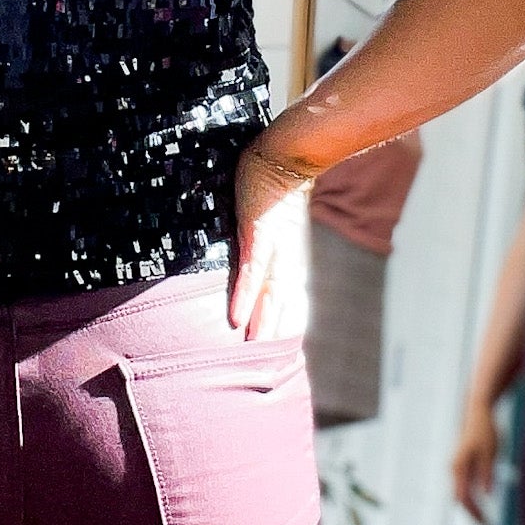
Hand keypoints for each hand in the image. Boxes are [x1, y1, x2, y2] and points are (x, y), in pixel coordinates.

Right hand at [230, 139, 314, 340]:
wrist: (286, 154)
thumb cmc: (276, 185)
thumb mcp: (272, 221)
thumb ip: (265, 241)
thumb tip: (258, 251)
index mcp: (288, 257)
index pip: (287, 299)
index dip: (284, 326)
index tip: (281, 353)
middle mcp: (284, 258)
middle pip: (280, 306)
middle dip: (273, 337)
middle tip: (266, 370)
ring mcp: (272, 248)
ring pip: (268, 296)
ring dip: (261, 326)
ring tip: (254, 353)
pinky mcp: (259, 235)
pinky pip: (251, 272)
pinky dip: (244, 296)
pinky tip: (236, 318)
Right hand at [452, 401, 503, 524]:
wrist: (478, 411)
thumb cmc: (486, 430)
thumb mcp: (491, 453)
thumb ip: (487, 474)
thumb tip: (486, 495)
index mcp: (460, 467)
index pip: (465, 499)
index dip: (475, 514)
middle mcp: (454, 469)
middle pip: (461, 499)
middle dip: (473, 514)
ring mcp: (456, 466)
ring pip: (461, 493)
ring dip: (472, 507)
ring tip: (484, 518)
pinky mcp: (462, 464)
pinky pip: (464, 486)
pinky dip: (472, 497)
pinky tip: (481, 502)